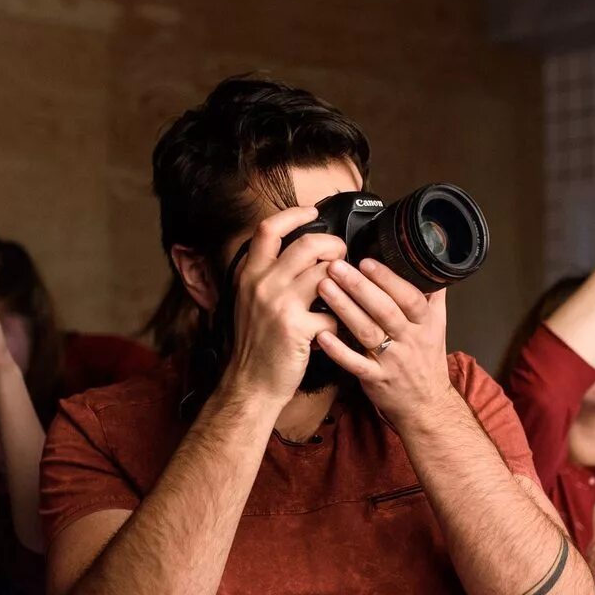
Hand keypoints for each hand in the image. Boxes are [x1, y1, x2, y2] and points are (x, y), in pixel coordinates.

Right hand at [220, 207, 345, 403]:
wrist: (250, 383)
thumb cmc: (255, 344)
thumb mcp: (249, 301)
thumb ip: (267, 275)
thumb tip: (298, 253)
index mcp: (250, 274)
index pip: (268, 229)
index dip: (293, 214)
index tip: (311, 211)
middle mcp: (262, 284)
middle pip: (306, 244)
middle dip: (332, 245)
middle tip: (340, 255)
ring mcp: (279, 305)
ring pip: (325, 272)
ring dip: (343, 278)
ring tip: (345, 289)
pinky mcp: (297, 328)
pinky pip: (332, 312)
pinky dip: (340, 319)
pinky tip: (336, 326)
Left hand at [315, 257, 451, 426]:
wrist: (427, 405)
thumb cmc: (426, 361)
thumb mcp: (438, 326)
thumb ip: (433, 295)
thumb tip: (428, 264)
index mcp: (425, 323)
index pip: (409, 296)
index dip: (388, 279)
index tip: (366, 261)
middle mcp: (410, 340)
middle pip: (384, 310)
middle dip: (359, 286)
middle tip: (335, 267)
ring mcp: (392, 361)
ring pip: (367, 331)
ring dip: (344, 308)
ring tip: (324, 287)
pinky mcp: (376, 379)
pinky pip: (355, 363)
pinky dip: (338, 350)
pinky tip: (321, 334)